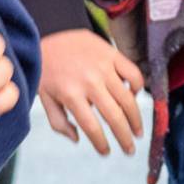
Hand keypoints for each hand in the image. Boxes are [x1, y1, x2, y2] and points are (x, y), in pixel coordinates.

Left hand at [37, 29, 144, 154]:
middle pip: (114, 117)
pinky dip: (138, 86)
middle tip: (130, 149)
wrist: (49, 31)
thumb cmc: (47, 68)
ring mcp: (102, 66)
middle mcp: (89, 81)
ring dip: (136, 119)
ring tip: (137, 131)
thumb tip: (78, 139)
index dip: (101, 144)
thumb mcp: (44, 96)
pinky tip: (134, 96)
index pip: (92, 127)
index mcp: (71, 94)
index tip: (106, 152)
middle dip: (124, 138)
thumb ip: (58, 122)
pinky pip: (133, 73)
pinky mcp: (112, 53)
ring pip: (128, 99)